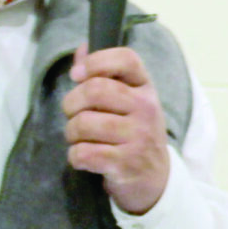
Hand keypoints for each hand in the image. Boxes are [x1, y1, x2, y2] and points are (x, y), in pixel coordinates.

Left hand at [63, 43, 170, 214]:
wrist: (156, 180)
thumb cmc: (134, 134)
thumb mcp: (128, 102)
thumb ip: (104, 74)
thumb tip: (81, 48)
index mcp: (145, 88)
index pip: (126, 59)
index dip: (96, 61)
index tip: (78, 75)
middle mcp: (146, 109)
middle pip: (94, 90)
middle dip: (71, 103)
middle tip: (73, 115)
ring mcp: (138, 137)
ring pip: (83, 124)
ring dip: (71, 134)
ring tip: (79, 139)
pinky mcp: (126, 164)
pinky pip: (83, 153)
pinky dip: (75, 157)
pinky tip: (85, 158)